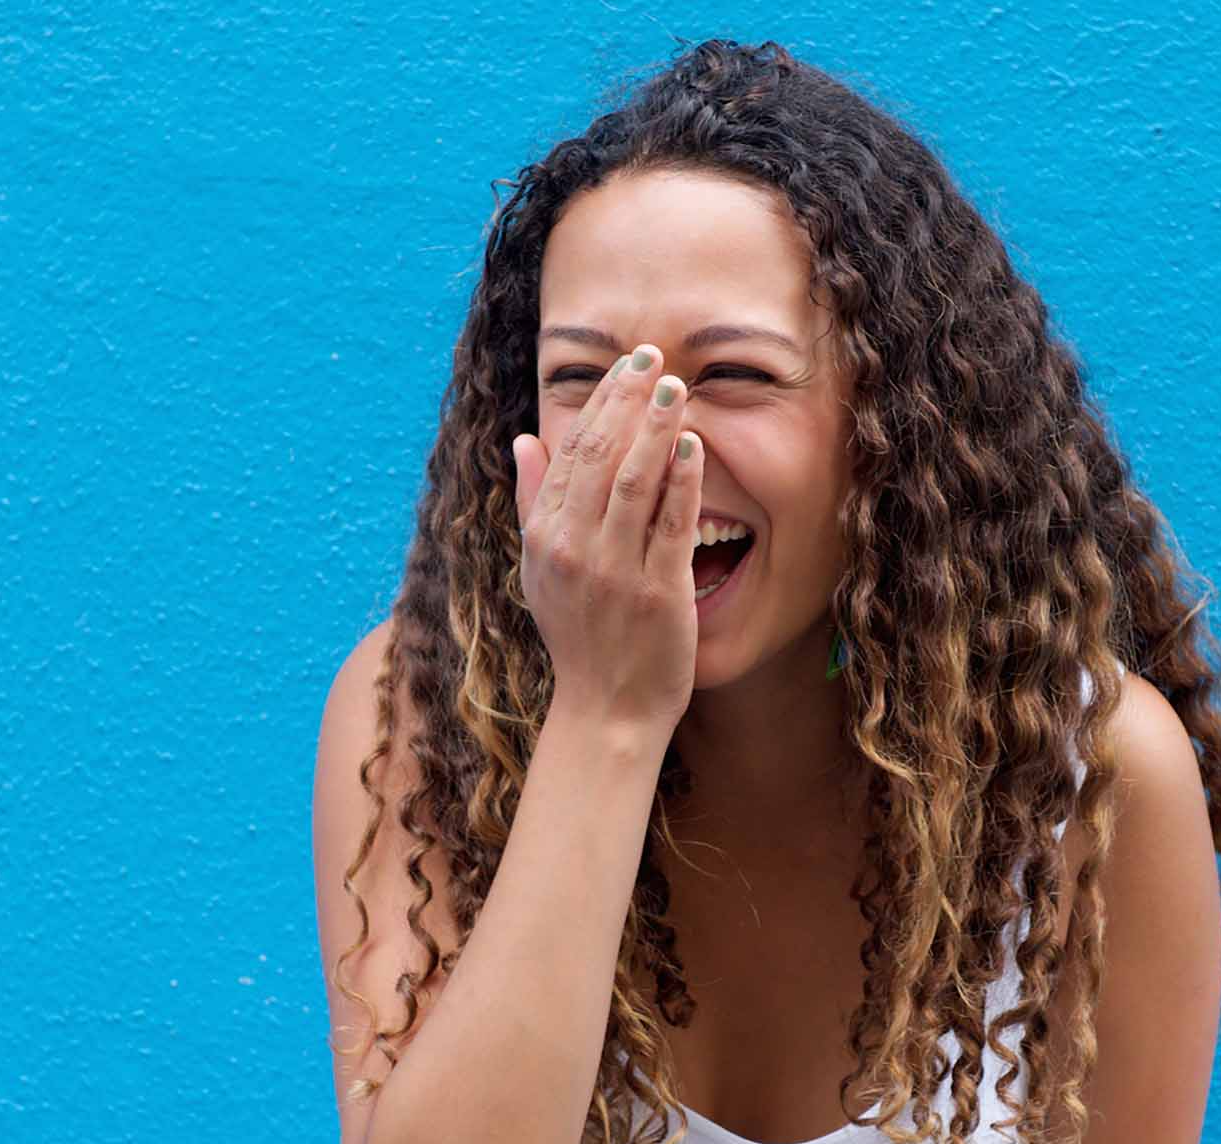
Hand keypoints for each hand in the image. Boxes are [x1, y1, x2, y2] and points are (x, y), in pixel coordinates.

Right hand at [511, 344, 703, 731]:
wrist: (606, 710)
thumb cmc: (579, 637)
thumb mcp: (540, 569)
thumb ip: (533, 501)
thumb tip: (526, 440)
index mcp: (544, 537)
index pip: (571, 451)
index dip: (601, 401)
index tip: (627, 364)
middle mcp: (573, 549)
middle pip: (600, 456)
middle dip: (629, 400)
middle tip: (654, 356)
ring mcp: (615, 571)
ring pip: (634, 482)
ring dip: (656, 428)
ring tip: (677, 387)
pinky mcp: (658, 592)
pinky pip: (671, 525)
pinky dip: (683, 481)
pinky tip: (695, 446)